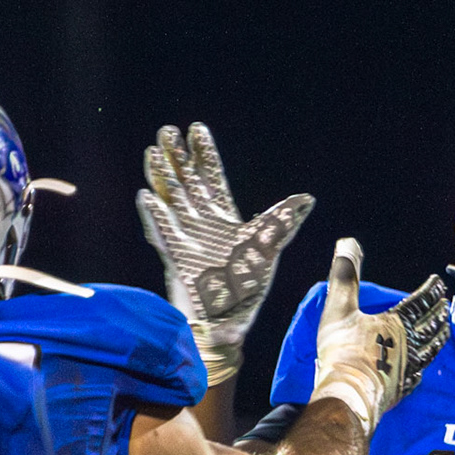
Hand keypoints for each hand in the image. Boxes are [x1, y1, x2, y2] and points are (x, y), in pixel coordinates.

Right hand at [135, 123, 314, 384]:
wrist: (225, 327)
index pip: (213, 178)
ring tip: (154, 151)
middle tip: (167, 130)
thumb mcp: (267, 250)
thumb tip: (307, 199)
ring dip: (162, 176)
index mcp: (225, 219)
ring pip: (171, 200)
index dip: (205, 154)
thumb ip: (282, 223)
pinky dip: (155, 216)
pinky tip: (147, 196)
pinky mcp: (173, 258)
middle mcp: (201, 224)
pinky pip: (161, 233)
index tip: (197, 128)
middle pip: (187, 182)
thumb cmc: (245, 292)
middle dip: (178, 157)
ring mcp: (184, 239)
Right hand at [310, 239, 449, 433]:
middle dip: (439, 312)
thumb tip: (347, 243)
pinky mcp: (402, 388)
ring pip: (431, 349)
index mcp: (397, 323)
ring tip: (444, 331)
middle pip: (430, 325)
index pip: (420, 302)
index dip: (430, 290)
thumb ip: (344, 275)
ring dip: (439, 338)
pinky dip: (424, 367)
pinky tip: (423, 369)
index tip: (438, 282)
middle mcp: (409, 344)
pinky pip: (419, 375)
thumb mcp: (340, 307)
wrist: (348, 394)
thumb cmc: (343, 351)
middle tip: (447, 305)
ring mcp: (409, 368)